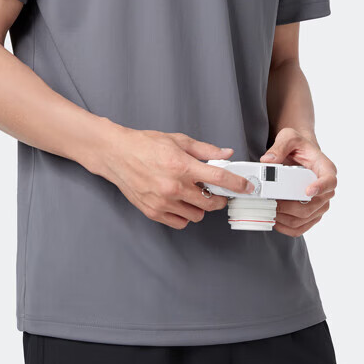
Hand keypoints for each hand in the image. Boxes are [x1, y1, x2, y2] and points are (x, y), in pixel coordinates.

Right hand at [103, 129, 255, 229]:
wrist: (117, 154)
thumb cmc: (145, 145)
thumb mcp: (178, 140)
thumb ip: (204, 150)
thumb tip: (225, 154)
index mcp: (182, 166)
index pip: (219, 178)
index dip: (237, 184)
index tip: (247, 187)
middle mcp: (174, 186)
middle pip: (211, 202)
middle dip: (219, 198)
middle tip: (216, 191)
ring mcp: (163, 202)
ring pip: (197, 215)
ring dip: (200, 207)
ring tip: (192, 195)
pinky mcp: (153, 212)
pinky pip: (180, 222)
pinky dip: (184, 215)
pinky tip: (180, 203)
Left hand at [260, 127, 336, 237]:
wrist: (298, 153)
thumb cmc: (297, 145)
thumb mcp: (288, 137)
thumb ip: (279, 146)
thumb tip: (268, 161)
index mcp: (325, 169)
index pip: (330, 181)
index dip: (321, 187)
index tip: (307, 191)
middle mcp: (326, 189)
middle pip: (315, 204)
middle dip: (292, 206)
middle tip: (273, 201)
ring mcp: (319, 203)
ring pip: (306, 218)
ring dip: (287, 218)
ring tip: (270, 210)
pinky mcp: (310, 213)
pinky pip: (301, 227)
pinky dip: (287, 227)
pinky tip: (275, 221)